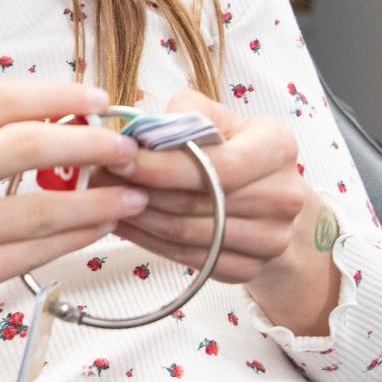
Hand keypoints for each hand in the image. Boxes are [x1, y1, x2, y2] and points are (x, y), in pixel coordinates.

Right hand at [0, 81, 149, 373]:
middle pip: (26, 145)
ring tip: (131, 195)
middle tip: (127, 148)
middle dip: (91, 144)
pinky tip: (98, 228)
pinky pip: (30, 255)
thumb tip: (56, 119)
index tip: (100, 101)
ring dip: (96, 200)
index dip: (59, 96)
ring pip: (38, 208)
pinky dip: (74, 238)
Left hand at [100, 89, 322, 309]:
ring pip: (188, 233)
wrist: (270, 200)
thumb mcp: (217, 118)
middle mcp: (283, 196)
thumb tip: (142, 133)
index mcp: (278, 147)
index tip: (120, 159)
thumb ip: (185, 113)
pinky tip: (125, 224)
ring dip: (139, 217)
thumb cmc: (235, 150)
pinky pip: (188, 258)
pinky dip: (150, 241)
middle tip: (98, 178)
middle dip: (141, 190)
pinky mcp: (250, 268)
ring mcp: (271, 239)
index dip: (164, 166)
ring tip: (105, 199)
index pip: (219, 165)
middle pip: (198, 202)